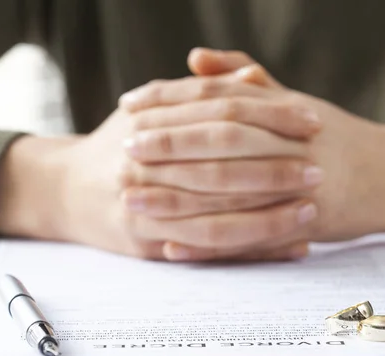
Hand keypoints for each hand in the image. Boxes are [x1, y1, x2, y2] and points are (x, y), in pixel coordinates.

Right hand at [0, 69, 321, 259]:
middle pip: (221, 168)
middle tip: (318, 171)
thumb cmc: (120, 145)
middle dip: (273, 171)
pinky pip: (212, 251)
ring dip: (269, 217)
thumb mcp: (153, 110)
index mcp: (151, 123)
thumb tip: (253, 74)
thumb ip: (202, 92)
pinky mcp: (150, 244)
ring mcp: (146, 210)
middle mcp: (145, 166)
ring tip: (311, 212)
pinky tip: (293, 247)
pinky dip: (255, 250)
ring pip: (218, 218)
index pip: (220, 115)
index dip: (270, 117)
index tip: (311, 121)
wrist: (66, 191)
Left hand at [120, 49, 384, 259]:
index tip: (131, 103)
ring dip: (178, 196)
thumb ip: (245, 80)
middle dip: (170, 141)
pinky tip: (172, 246)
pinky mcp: (306, 224)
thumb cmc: (338, 137)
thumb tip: (195, 58)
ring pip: (233, 191)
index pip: (221, 97)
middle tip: (126, 147)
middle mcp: (294, 142)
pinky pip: (252, 237)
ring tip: (134, 198)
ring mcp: (302, 185)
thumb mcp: (295, 102)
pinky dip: (209, 245)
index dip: (172, 97)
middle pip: (223, 138)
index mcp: (287, 108)